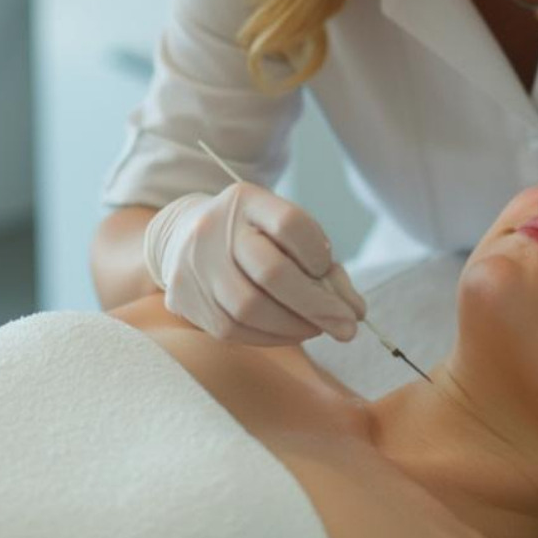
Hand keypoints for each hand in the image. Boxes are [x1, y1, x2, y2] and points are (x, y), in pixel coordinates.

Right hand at [144, 183, 365, 344]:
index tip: (328, 270)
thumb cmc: (251, 236)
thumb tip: (355, 311)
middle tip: (347, 327)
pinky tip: (290, 332)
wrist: (182, 237)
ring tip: (317, 328)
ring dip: (295, 327)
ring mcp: (196, 266)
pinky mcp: (186, 300)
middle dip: (317, 306)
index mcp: (245, 200)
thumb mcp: (283, 231)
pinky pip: (235, 330)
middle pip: (271, 272)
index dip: (317, 253)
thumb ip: (322, 264)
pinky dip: (272, 337)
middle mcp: (214, 228)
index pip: (289, 224)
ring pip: (251, 309)